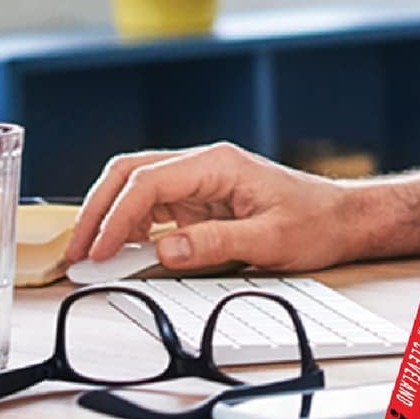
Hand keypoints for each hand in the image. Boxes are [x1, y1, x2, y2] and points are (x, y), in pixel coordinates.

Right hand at [64, 141, 359, 273]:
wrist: (342, 218)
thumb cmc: (315, 223)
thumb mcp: (269, 241)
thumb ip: (215, 244)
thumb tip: (163, 250)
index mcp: (218, 164)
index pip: (149, 181)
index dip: (115, 217)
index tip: (96, 251)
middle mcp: (204, 165)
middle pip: (132, 174)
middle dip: (98, 209)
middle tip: (77, 251)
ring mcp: (201, 180)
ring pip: (137, 187)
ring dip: (110, 217)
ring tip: (90, 254)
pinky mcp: (202, 199)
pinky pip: (155, 206)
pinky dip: (131, 226)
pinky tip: (120, 251)